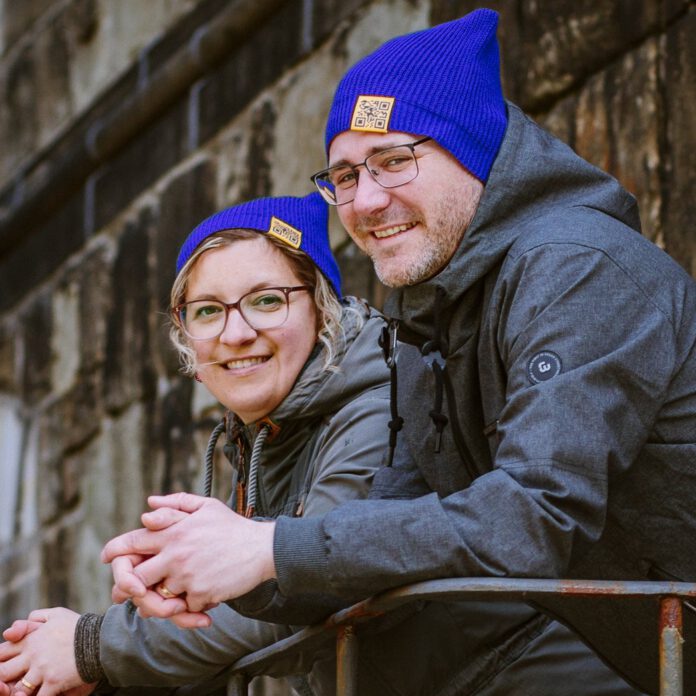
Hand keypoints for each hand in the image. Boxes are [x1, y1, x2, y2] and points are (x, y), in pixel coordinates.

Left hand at [0, 608, 96, 695]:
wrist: (100, 640)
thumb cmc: (79, 627)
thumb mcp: (57, 614)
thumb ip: (35, 618)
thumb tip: (15, 628)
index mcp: (31, 639)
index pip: (2, 652)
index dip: (0, 661)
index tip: (8, 665)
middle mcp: (33, 654)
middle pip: (3, 672)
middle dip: (5, 679)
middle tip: (10, 683)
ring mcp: (42, 669)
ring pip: (17, 689)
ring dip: (19, 692)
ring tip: (24, 692)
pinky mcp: (53, 682)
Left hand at [101, 493, 276, 613]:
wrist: (263, 549)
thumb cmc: (233, 526)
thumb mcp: (206, 506)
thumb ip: (175, 504)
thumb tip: (147, 506)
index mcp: (175, 531)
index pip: (133, 541)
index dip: (114, 550)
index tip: (105, 557)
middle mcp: (176, 553)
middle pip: (135, 576)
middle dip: (127, 585)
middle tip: (124, 593)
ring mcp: (187, 576)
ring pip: (157, 595)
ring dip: (160, 598)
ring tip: (165, 598)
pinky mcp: (200, 594)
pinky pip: (183, 607)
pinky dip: (188, 606)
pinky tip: (200, 598)